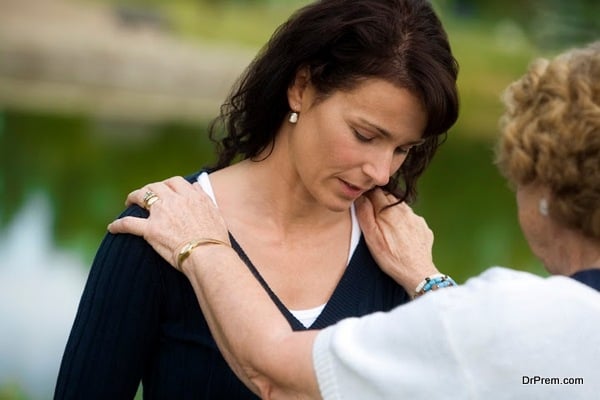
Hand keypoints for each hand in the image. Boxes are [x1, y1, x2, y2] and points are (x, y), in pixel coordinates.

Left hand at [107, 176, 229, 269]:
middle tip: (145, 196)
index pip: (175, 182)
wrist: (208, 255)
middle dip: (149, 189)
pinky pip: (128, 224)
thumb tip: (196, 185)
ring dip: (133, 198)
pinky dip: (118, 226)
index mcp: (191, 195)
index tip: (165, 190)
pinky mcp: (150, 230)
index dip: (167, 185)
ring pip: (141, 197)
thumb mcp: (215, 212)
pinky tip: (112, 228)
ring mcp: (161, 214)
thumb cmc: (215, 239)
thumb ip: (204, 196)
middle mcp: (174, 200)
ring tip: (129, 203)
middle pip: (156, 186)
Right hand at [355, 188, 438, 292]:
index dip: (367, 196)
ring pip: (400, 207)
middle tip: (373, 217)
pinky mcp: (423, 227)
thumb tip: (360, 197)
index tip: (363, 204)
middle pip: (387, 197)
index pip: (374, 192)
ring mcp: (416, 218)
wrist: (418, 273)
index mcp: (389, 211)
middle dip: (379, 202)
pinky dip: (403, 222)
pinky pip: (410, 218)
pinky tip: (400, 235)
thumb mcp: (372, 238)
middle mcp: (404, 210)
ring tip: (386, 227)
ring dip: (391, 212)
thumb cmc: (392, 258)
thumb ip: (365, 215)